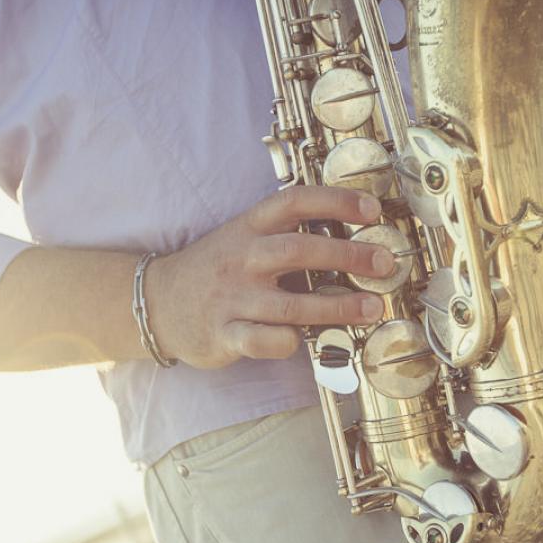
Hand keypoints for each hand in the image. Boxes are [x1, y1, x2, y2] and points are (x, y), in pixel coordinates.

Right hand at [146, 186, 395, 368]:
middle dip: (348, 255)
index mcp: (250, 227)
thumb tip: (351, 236)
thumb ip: (287, 233)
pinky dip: (288, 341)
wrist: (158, 301)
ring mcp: (232, 297)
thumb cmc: (216, 269)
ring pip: (291, 303)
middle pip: (299, 251)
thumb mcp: (244, 237)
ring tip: (372, 308)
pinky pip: (263, 341)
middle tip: (385, 261)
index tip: (372, 208)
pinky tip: (304, 339)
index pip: (295, 202)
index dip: (335, 201)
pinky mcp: (224, 334)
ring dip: (337, 306)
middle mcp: (242, 258)